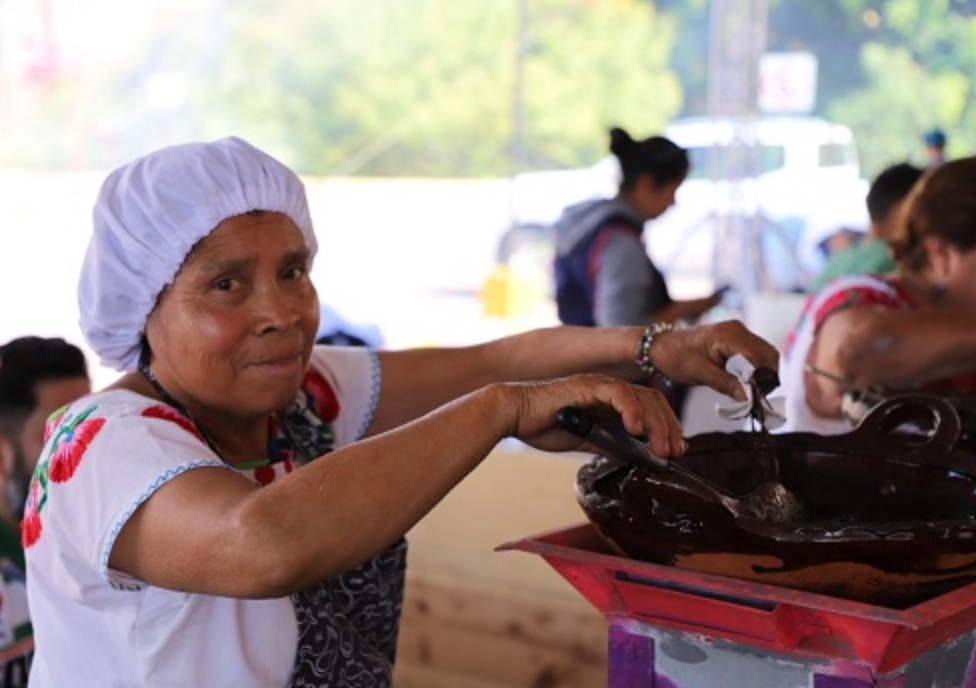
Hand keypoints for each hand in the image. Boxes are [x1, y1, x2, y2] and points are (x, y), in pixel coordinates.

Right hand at [503, 373, 685, 457]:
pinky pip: (617, 393)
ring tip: (661, 448)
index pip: (650, 407)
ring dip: (656, 424)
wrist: (514, 415)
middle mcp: (608, 388)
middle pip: (653, 399)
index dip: (667, 427)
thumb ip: (608, 445)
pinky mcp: (586, 385)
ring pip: (641, 396)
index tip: (676, 450)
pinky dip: (631, 411)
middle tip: (675, 452)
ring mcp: (598, 384)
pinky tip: (636, 430)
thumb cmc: (543, 426)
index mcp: (610, 400)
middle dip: (669, 427)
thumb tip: (633, 458)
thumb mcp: (585, 441)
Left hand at [651, 320, 778, 400]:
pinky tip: (744, 384)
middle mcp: (738, 329)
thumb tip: (748, 397)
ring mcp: (738, 333)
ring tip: (750, 394)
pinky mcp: (736, 341)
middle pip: (768, 355)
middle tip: (756, 399)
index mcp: (728, 334)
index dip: (763, 378)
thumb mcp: (699, 373)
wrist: (660, 348)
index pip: (760, 356)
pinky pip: (755, 356)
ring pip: (765, 356)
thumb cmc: (675, 358)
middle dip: (766, 378)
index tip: (758, 398)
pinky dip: (755, 371)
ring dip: (762, 376)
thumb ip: (725, 383)